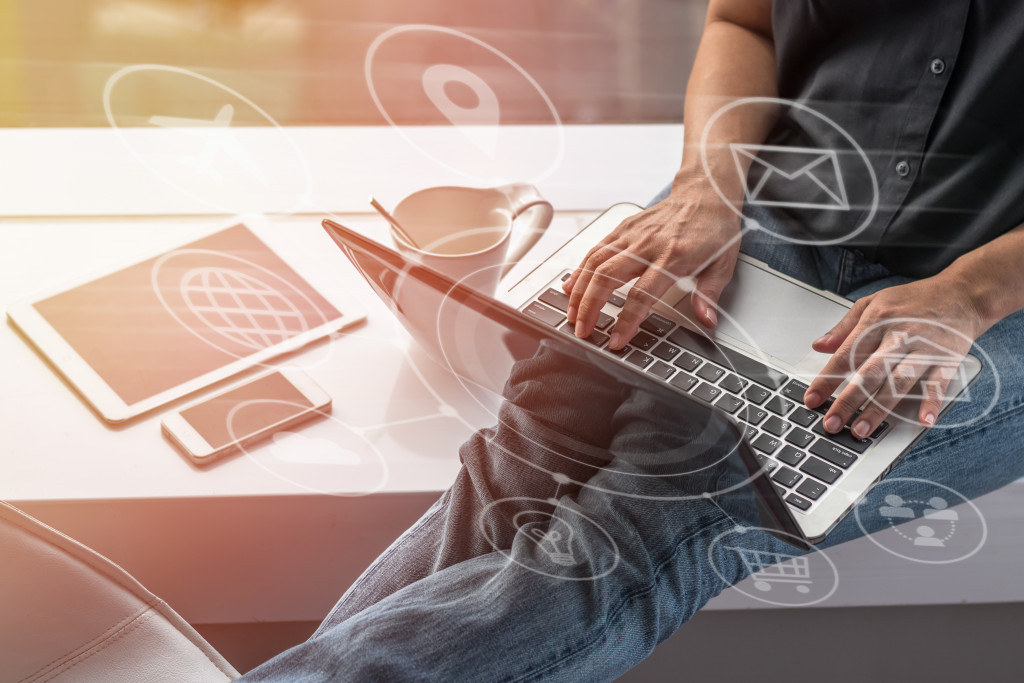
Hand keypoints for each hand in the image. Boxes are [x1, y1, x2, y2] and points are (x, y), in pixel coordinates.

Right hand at [562, 180, 741, 348]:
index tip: (617, 339)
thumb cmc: (713, 230)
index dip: (626, 320)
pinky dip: (580, 269)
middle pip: (608, 277)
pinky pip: (596, 250)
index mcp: (674, 257)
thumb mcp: (723, 265)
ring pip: (595, 262)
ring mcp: (632, 234)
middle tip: (582, 330)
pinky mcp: (623, 227)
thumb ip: (709, 295)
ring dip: (579, 290)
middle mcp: (648, 244)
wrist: (705, 194)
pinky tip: (571, 286)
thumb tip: (707, 321)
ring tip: (571, 313)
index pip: (642, 294)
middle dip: (590, 307)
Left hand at [804, 275, 986, 438]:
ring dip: (879, 408)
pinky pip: (938, 383)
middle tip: (831, 423)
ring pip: (899, 382)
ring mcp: (924, 349)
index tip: (811, 399)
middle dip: (848, 401)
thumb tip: (819, 345)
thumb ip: (845, 327)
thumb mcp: (873, 303)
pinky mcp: (947, 359)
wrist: (962, 293)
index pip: (845, 355)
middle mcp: (898, 336)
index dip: (826, 379)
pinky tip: (923, 421)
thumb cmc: (913, 300)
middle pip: (869, 373)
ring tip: (862, 430)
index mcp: (875, 322)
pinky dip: (931, 402)